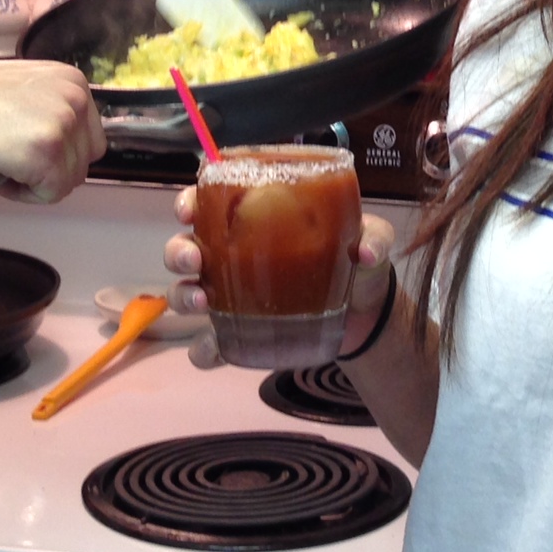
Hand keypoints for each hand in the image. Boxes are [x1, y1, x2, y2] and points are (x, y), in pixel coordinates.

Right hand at [0, 59, 105, 202]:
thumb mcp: (20, 90)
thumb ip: (48, 108)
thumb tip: (60, 138)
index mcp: (70, 79)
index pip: (89, 135)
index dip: (58, 152)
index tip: (27, 149)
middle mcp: (74, 97)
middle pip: (85, 160)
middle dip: (50, 169)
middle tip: (11, 160)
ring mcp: (63, 125)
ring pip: (70, 180)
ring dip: (35, 182)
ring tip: (0, 162)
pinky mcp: (47, 153)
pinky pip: (52, 194)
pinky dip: (24, 194)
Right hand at [163, 187, 398, 368]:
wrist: (364, 314)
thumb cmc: (354, 260)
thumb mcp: (369, 238)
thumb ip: (373, 237)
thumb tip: (367, 251)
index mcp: (253, 220)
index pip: (209, 202)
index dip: (189, 201)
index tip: (188, 209)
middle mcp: (231, 255)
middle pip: (185, 248)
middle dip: (179, 252)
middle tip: (196, 260)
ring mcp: (231, 297)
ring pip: (185, 292)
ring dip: (183, 296)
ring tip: (203, 302)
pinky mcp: (240, 334)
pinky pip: (208, 344)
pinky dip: (203, 349)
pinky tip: (213, 350)